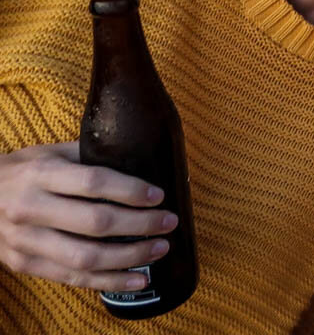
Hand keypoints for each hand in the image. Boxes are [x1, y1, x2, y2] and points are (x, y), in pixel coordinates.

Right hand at [0, 142, 177, 290]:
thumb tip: (144, 158)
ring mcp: (24, 241)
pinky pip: (71, 278)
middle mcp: (30, 208)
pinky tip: (137, 278)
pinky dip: (108, 281)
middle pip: (95, 223)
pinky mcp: (23, 264)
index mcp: (40, 174)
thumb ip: (90, 156)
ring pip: (85, 257)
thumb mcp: (51, 153)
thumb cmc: (23, 171)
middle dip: (140, 225)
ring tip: (160, 249)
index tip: (159, 195)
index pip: (93, 183)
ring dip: (130, 256)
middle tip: (169, 223)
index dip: (130, 191)